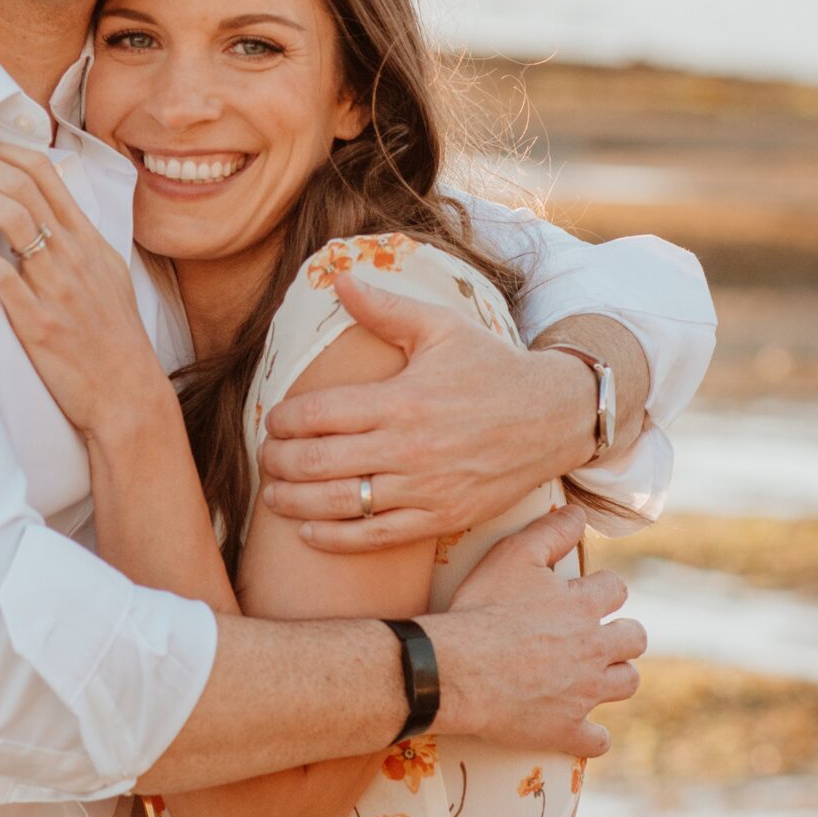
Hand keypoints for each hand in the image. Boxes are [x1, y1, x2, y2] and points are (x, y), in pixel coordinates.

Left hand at [0, 145, 174, 440]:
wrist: (128, 393)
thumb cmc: (114, 336)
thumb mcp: (108, 275)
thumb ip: (80, 241)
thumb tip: (51, 210)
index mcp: (89, 241)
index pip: (47, 175)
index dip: (8, 153)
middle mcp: (73, 256)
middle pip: (24, 187)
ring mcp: (56, 287)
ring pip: (13, 219)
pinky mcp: (37, 322)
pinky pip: (0, 275)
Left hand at [257, 275, 586, 550]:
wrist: (554, 416)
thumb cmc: (492, 366)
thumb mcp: (440, 328)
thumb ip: (384, 308)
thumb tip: (337, 277)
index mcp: (402, 399)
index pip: (320, 413)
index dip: (283, 420)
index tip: (270, 420)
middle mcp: (408, 448)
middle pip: (320, 461)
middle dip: (279, 461)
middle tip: (264, 458)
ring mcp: (425, 488)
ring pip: (341, 504)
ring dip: (295, 502)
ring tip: (272, 495)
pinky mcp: (441, 518)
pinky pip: (377, 537)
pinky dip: (337, 539)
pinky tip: (309, 532)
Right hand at [431, 503, 646, 758]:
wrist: (458, 668)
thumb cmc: (482, 607)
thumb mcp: (513, 554)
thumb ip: (550, 531)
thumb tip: (579, 512)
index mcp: (583, 607)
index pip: (616, 590)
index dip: (602, 589)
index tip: (585, 593)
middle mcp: (594, 649)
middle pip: (634, 639)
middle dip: (621, 633)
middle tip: (597, 634)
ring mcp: (584, 694)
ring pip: (626, 684)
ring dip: (616, 676)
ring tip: (594, 674)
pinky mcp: (566, 730)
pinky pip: (597, 740)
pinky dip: (591, 735)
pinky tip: (578, 727)